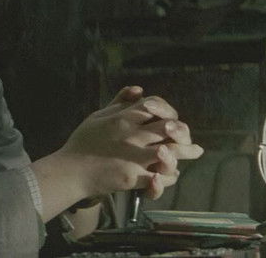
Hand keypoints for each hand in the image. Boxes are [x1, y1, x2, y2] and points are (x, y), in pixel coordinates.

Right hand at [58, 86, 203, 198]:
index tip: (172, 118)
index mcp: (123, 117)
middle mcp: (131, 134)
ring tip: (194, 152)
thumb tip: (139, 89)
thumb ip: (119, 102)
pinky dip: (169, 176)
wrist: (70, 170)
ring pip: (171, 152)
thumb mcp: (98, 116)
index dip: (167, 110)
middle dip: (183, 132)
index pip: (155, 106)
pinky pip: (160, 177)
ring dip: (185, 153)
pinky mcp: (132, 176)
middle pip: (170, 128)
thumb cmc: (83, 142)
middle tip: (189, 137)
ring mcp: (133, 156)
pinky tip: (172, 174)